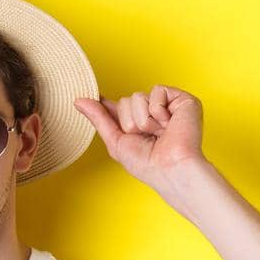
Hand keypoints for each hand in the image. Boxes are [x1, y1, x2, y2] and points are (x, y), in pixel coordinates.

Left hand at [73, 85, 207, 191]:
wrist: (170, 168)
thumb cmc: (147, 164)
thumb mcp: (115, 141)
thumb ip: (98, 119)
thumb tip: (78, 100)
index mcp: (138, 122)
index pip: (118, 107)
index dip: (106, 104)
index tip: (94, 96)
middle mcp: (152, 112)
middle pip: (126, 100)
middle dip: (130, 122)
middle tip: (147, 137)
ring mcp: (167, 105)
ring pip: (138, 96)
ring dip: (143, 120)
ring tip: (158, 133)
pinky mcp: (181, 99)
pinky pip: (157, 91)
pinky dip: (158, 111)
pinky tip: (169, 124)